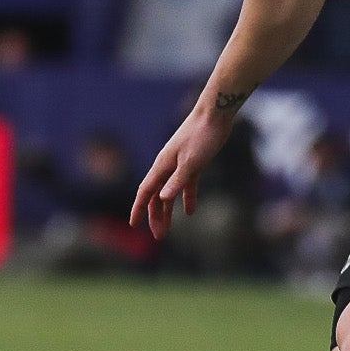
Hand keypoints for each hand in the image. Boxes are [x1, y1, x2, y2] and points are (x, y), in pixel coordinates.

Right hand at [130, 110, 233, 239]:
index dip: (139, 209)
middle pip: (156, 196)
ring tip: (168, 229)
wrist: (216, 113)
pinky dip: (186, 198)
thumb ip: (178, 180)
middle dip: (155, 216)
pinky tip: (190, 211)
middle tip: (159, 237)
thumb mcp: (192, 161)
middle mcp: (167, 166)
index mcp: (162, 166)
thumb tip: (163, 198)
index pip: (146, 192)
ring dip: (167, 211)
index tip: (133, 225)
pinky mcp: (193, 162)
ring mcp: (179, 164)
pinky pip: (186, 185)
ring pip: (169, 192)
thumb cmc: (203, 135)